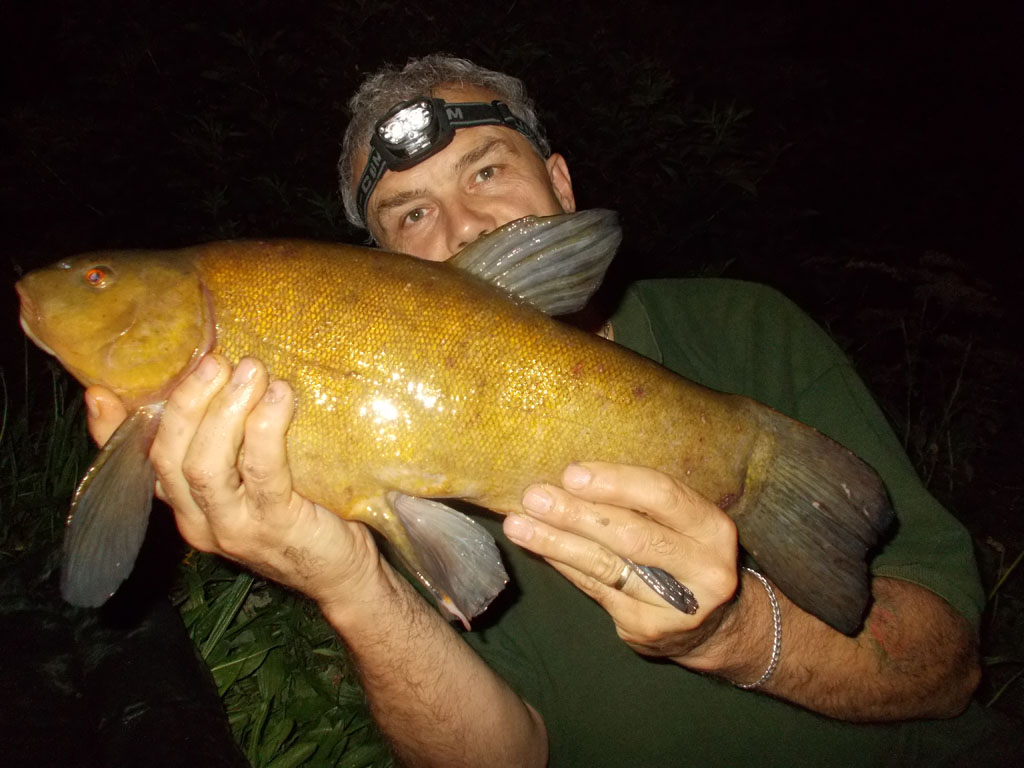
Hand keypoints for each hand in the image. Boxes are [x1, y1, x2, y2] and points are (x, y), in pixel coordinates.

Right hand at [87, 356, 382, 606]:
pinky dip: (267, 429)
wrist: (340, 572)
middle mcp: (198, 521)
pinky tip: (280, 398)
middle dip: (187, 403)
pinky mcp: (275, 526)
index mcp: (186, 505)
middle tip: (215, 361)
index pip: (138, 467)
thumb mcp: (258, 476)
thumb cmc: (301, 511)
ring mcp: (234, 528)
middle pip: (168, 457)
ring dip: (224, 411)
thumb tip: (236, 373)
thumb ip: (237, 441)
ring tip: (250, 371)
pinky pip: (263, 473)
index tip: (101, 391)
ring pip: (205, 466)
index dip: (110, 431)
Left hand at [503, 462, 740, 662]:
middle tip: (534, 497)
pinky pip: (595, 588)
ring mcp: (676, 606)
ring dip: (556, 543)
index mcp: (713, 528)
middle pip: (631, 535)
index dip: (615, 483)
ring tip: (518, 525)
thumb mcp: (684, 523)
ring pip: (606, 566)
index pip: (663, 496)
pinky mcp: (646, 628)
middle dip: (576, 514)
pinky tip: (540, 549)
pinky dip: (564, 566)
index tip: (571, 473)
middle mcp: (704, 569)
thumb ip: (643, 502)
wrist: (715, 625)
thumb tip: (574, 475)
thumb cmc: (685, 554)